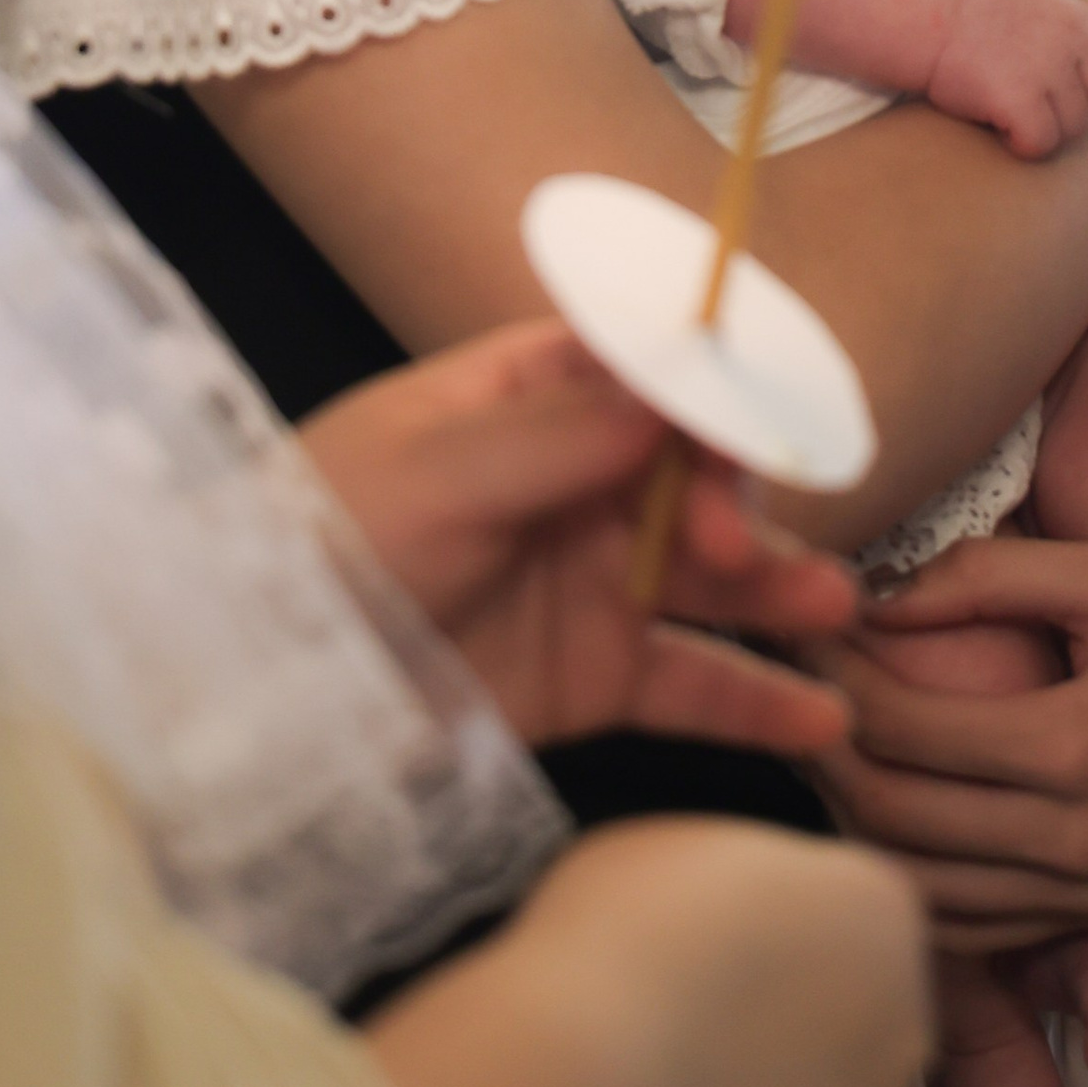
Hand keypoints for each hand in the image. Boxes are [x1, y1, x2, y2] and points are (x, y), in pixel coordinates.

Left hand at [299, 320, 859, 752]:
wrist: (257, 688)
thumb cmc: (321, 543)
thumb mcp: (430, 475)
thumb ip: (555, 437)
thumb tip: (673, 389)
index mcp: (530, 396)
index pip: (651, 369)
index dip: (712, 389)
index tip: (753, 423)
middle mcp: (578, 481)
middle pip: (699, 472)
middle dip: (739, 500)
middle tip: (734, 548)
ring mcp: (593, 582)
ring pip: (715, 578)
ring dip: (780, 587)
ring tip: (830, 612)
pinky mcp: (594, 679)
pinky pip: (691, 682)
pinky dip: (754, 700)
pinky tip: (818, 717)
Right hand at [522, 821, 933, 1086]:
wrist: (589, 1071)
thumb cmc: (618, 934)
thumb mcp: (679, 851)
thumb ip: (734, 891)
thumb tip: (721, 933)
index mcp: (879, 911)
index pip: (852, 930)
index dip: (773, 952)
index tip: (708, 965)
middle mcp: (907, 1027)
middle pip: (859, 1038)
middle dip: (791, 1049)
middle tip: (692, 1052)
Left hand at [804, 516, 1087, 948]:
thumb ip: (987, 578)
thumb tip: (871, 594)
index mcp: (1075, 748)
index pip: (904, 730)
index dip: (830, 676)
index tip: (789, 627)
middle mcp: (1075, 840)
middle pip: (893, 816)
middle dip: (816, 748)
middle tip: (774, 688)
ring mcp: (1085, 891)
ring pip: (919, 889)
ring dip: (849, 823)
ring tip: (811, 746)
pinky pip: (971, 927)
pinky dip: (907, 886)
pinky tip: (874, 822)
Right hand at [926, 0, 1087, 158]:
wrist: (931, 24)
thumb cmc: (980, 24)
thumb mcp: (1040, 7)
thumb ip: (1076, 31)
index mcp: (1077, 12)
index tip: (1072, 83)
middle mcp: (1070, 36)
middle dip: (1081, 112)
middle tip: (1044, 109)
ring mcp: (1047, 67)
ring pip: (1076, 126)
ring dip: (1048, 130)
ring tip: (1016, 114)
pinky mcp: (1020, 98)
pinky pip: (1043, 142)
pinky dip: (1024, 145)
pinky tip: (1003, 129)